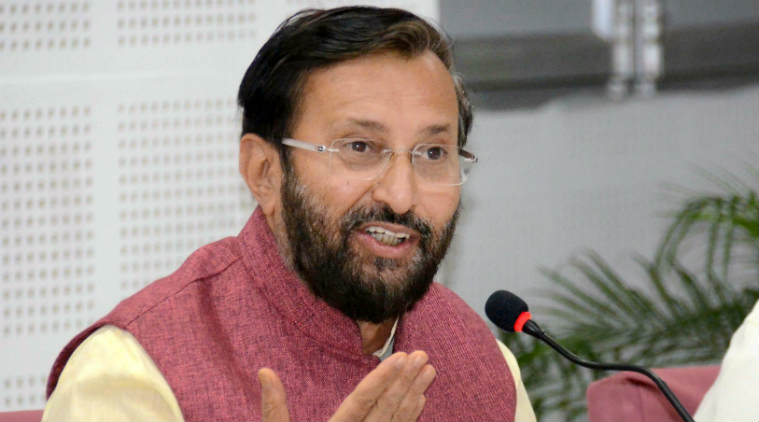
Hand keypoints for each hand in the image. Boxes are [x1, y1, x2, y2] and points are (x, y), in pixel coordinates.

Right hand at [258, 351, 435, 421]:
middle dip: (404, 381)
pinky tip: (421, 399)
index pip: (359, 403)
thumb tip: (265, 370)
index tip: (400, 357)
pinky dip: (410, 418)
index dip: (380, 380)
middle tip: (422, 355)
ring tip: (429, 370)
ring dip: (413, 394)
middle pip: (384, 409)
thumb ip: (274, 408)